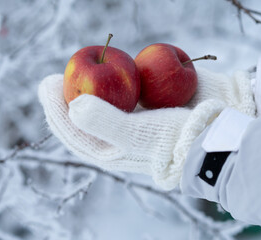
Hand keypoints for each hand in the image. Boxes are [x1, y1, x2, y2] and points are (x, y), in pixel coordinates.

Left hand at [38, 68, 254, 189]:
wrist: (214, 129)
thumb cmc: (174, 138)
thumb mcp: (137, 135)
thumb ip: (104, 123)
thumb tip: (73, 108)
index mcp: (112, 150)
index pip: (75, 134)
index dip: (56, 111)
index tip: (46, 86)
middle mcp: (119, 134)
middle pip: (85, 116)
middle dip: (66, 98)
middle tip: (51, 78)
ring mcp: (132, 117)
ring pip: (102, 101)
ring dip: (87, 87)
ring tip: (71, 70)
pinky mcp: (147, 102)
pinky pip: (123, 89)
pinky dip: (112, 78)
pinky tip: (104, 68)